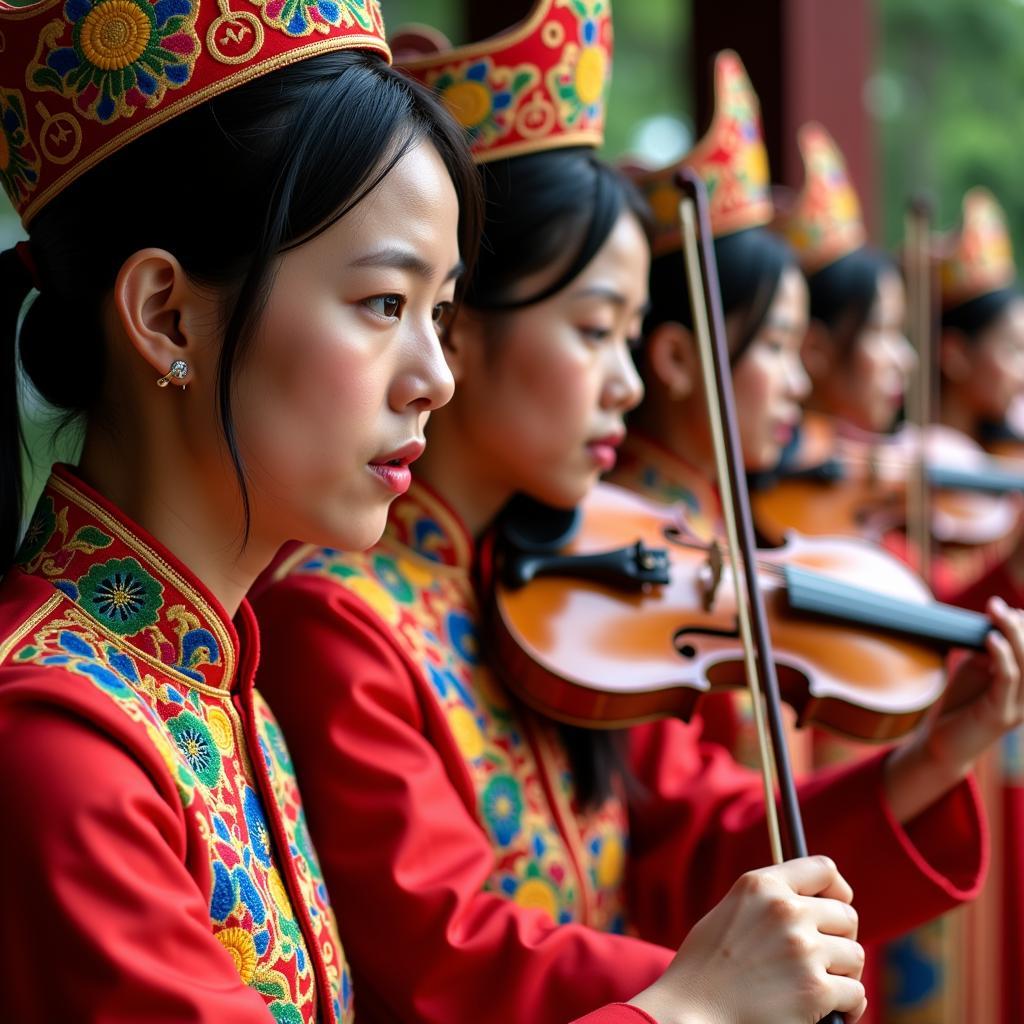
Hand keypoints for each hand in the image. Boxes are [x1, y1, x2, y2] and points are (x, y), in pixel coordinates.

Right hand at [628, 856, 865, 1023]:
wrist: (691, 1010)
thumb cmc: (706, 967)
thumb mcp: (732, 911)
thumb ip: (770, 901)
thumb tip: (813, 907)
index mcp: (762, 885)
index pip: (823, 869)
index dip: (837, 890)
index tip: (835, 906)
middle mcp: (786, 910)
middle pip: (846, 916)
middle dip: (841, 938)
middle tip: (826, 959)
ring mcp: (803, 949)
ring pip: (854, 956)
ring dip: (844, 974)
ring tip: (825, 987)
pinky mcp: (815, 990)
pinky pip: (856, 994)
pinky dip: (850, 1007)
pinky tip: (834, 1012)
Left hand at [927, 597, 1023, 772]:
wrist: (941, 744)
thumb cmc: (960, 704)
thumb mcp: (976, 669)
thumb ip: (988, 650)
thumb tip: (995, 625)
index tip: (1008, 607)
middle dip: (1020, 626)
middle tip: (996, 605)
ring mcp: (1018, 707)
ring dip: (1012, 635)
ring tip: (996, 613)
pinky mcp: (1000, 714)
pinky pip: (1008, 680)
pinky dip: (1002, 656)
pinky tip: (990, 639)